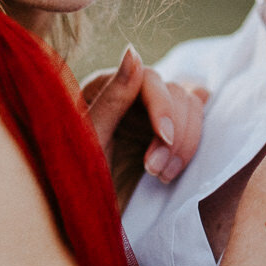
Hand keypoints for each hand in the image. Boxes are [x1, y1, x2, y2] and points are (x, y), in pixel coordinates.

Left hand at [83, 46, 205, 185]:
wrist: (79, 215)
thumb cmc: (73, 178)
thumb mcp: (90, 139)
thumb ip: (114, 97)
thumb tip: (134, 50)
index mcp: (104, 87)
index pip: (150, 78)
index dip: (163, 107)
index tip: (165, 140)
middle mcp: (130, 94)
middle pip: (175, 93)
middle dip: (174, 135)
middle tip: (156, 172)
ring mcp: (150, 114)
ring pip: (190, 109)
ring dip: (185, 144)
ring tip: (162, 176)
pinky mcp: (164, 135)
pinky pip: (192, 123)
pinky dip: (191, 143)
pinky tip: (178, 163)